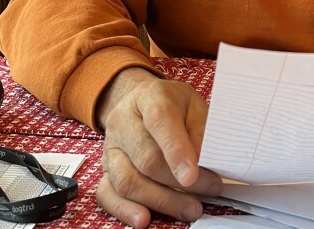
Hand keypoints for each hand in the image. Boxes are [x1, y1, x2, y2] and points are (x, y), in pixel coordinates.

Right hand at [95, 68, 222, 227]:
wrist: (142, 102)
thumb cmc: (172, 105)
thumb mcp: (194, 104)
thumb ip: (201, 130)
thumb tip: (205, 163)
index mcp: (149, 96)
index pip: (159, 121)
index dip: (176, 151)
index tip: (192, 175)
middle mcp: (123, 120)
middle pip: (146, 158)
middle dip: (179, 182)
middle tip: (209, 190)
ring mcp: (111, 146)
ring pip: (128, 181)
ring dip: (161, 201)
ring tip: (189, 208)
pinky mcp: (104, 169)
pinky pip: (108, 194)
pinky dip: (125, 210)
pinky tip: (144, 219)